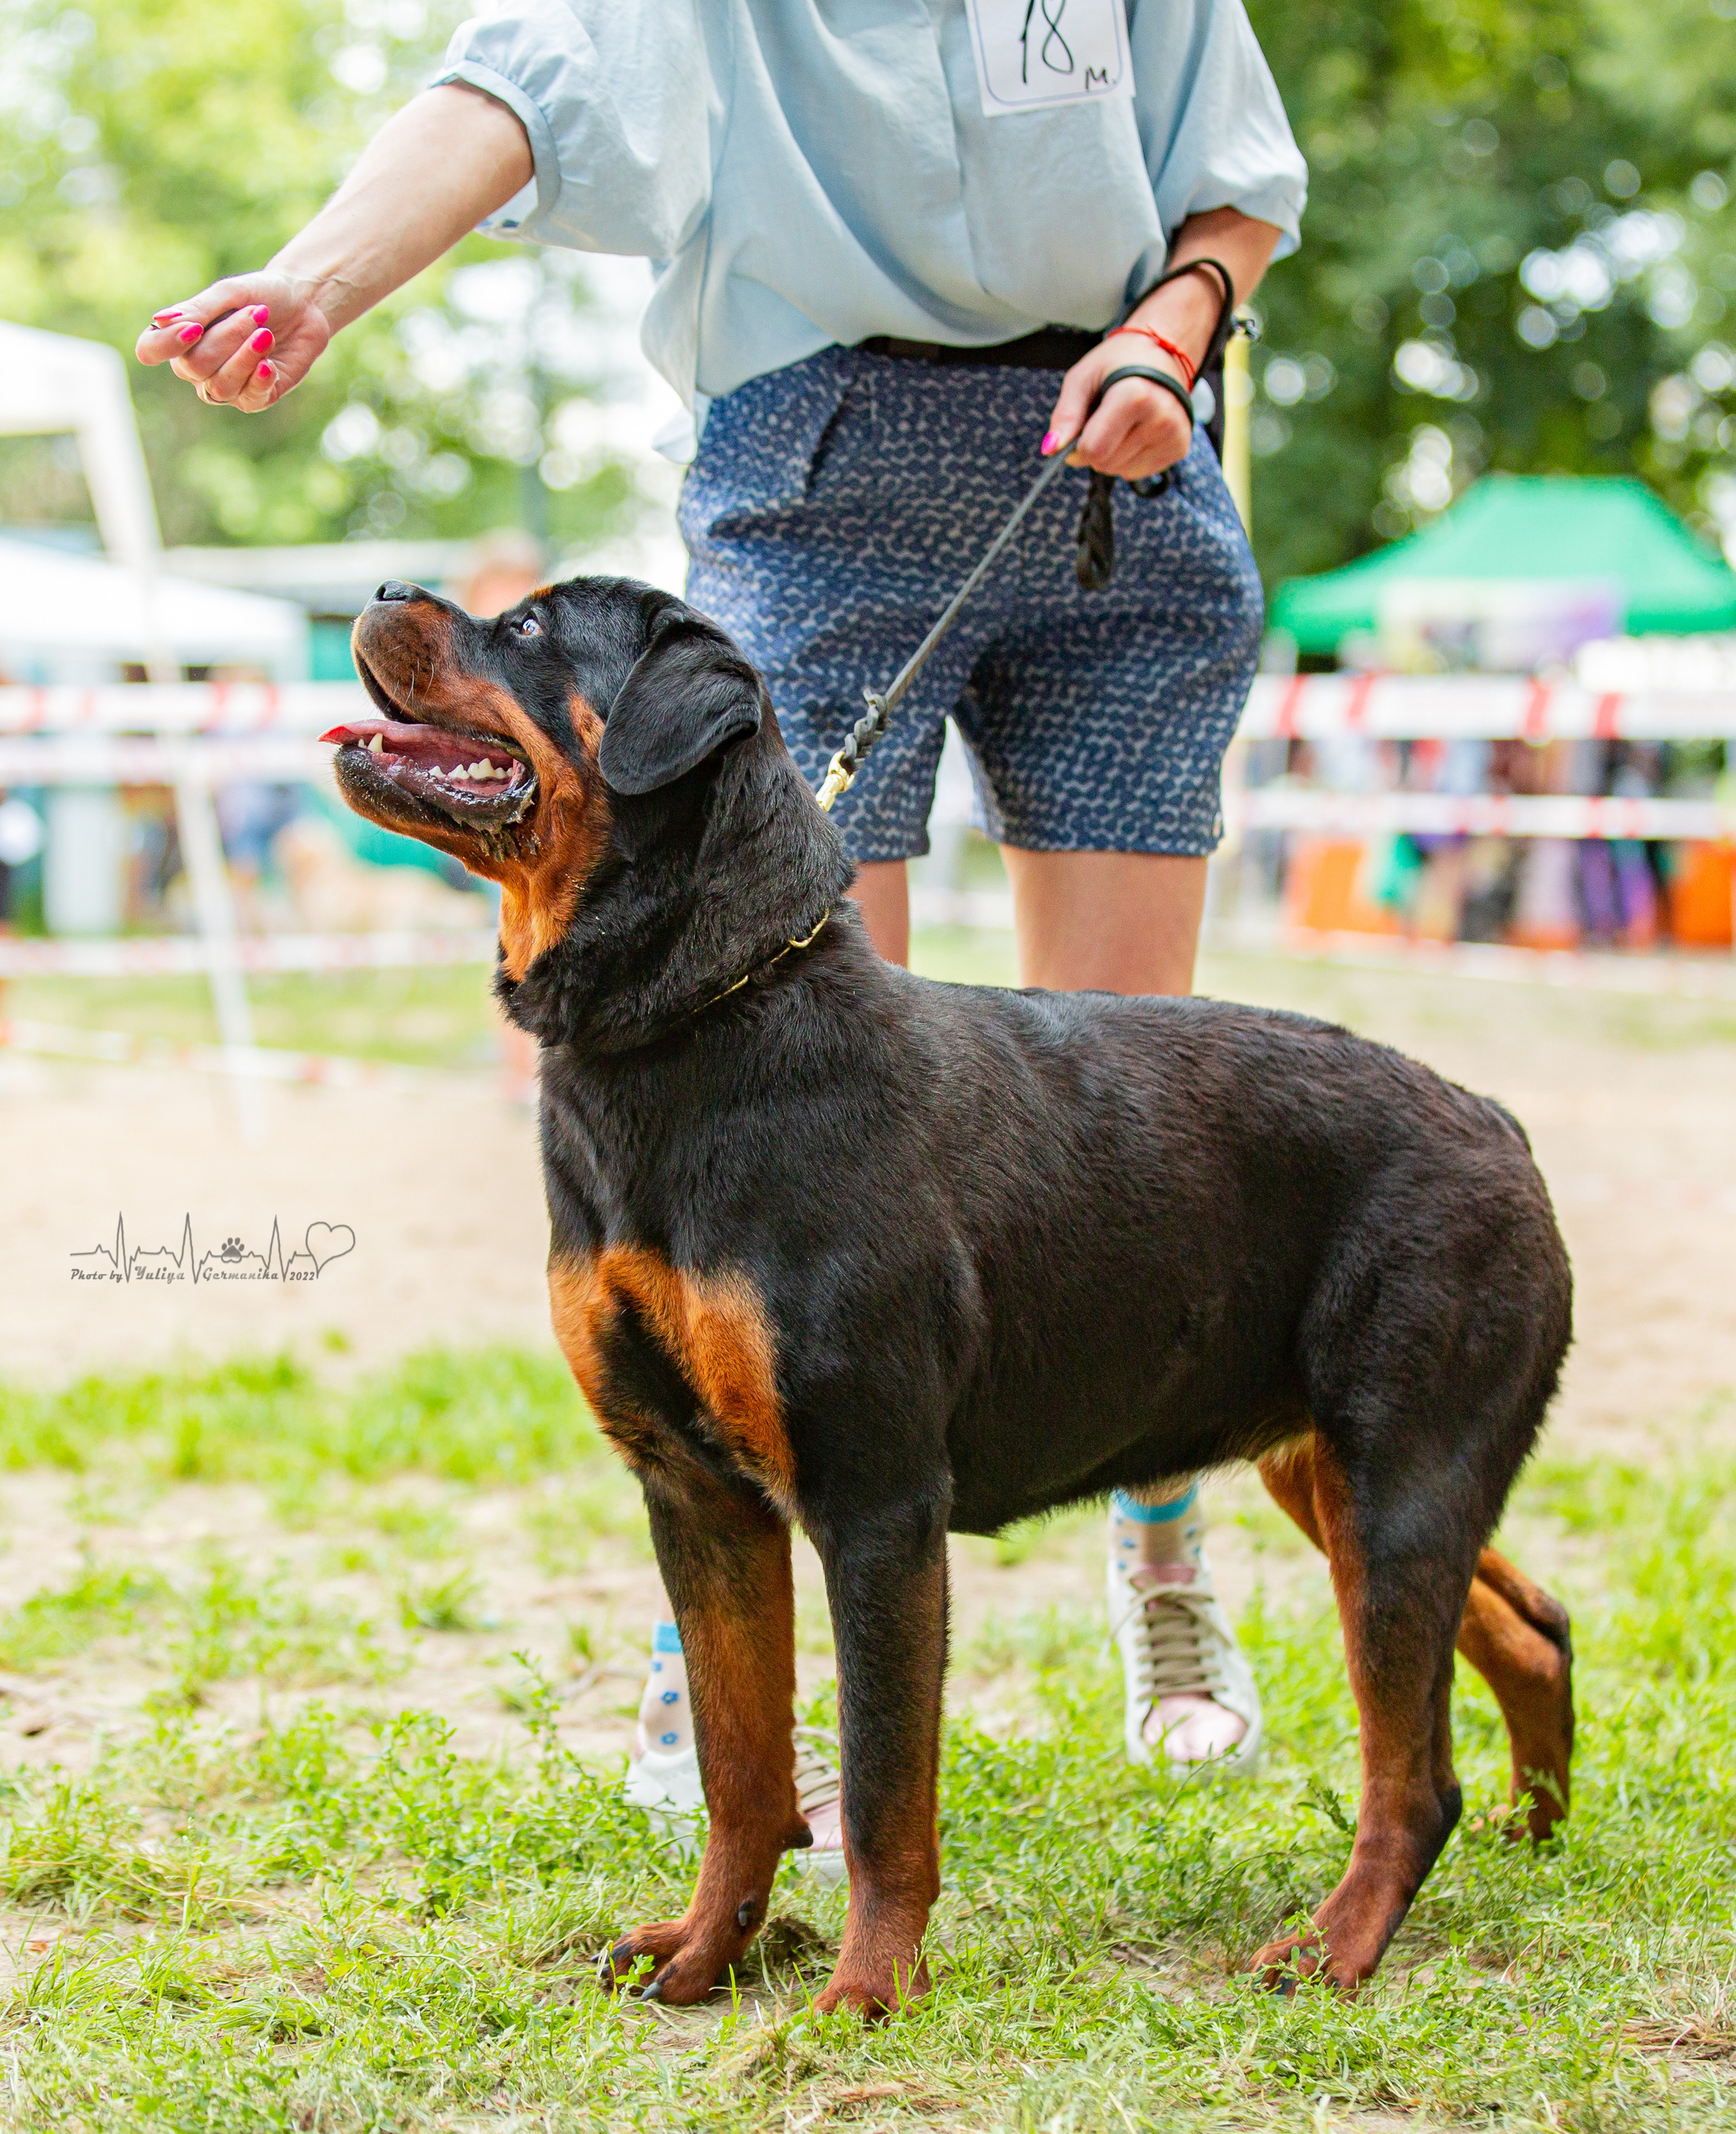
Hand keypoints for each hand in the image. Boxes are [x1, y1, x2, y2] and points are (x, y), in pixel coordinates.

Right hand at [135, 271, 333, 413]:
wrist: (305, 305)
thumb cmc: (260, 295)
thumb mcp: (228, 294)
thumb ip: (197, 309)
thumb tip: (159, 320)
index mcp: (179, 338)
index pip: (150, 350)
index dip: (168, 344)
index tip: (194, 327)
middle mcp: (197, 368)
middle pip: (196, 365)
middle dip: (228, 337)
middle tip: (257, 313)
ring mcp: (226, 386)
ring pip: (220, 386)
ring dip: (246, 356)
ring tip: (267, 333)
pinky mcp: (256, 398)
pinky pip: (249, 399)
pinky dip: (260, 379)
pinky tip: (270, 363)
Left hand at [1044, 338, 1194, 480]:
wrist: (1163, 354)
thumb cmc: (1117, 364)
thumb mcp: (1083, 378)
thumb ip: (1065, 415)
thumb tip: (1049, 450)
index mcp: (1135, 396)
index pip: (1094, 450)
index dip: (1078, 446)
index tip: (1081, 427)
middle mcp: (1160, 418)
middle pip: (1106, 464)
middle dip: (1096, 448)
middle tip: (1105, 418)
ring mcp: (1174, 435)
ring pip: (1120, 471)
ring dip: (1113, 453)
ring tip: (1124, 422)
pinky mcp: (1180, 448)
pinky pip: (1137, 473)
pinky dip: (1129, 458)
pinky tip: (1137, 431)